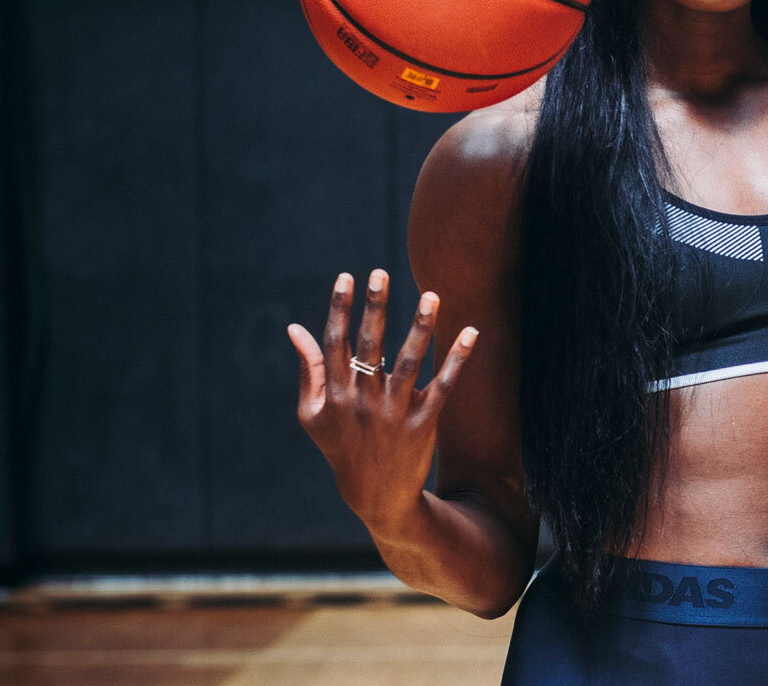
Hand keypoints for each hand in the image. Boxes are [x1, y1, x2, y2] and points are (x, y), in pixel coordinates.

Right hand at [286, 269, 477, 532]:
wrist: (375, 494)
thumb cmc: (341, 445)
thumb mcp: (313, 413)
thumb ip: (309, 369)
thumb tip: (296, 328)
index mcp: (334, 394)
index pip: (337, 343)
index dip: (340, 309)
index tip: (347, 277)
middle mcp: (362, 400)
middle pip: (370, 346)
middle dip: (374, 308)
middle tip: (381, 272)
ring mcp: (394, 412)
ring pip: (409, 362)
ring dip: (421, 327)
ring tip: (432, 294)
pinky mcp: (423, 423)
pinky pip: (443, 386)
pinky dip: (458, 360)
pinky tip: (472, 331)